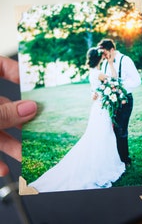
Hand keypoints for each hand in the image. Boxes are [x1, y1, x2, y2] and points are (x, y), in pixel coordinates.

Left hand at [0, 56, 36, 175]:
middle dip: (23, 120)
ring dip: (12, 144)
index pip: (1, 67)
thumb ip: (2, 112)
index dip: (18, 72)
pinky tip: (4, 168)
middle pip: (5, 105)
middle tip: (42, 126)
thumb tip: (31, 108)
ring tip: (27, 155)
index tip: (35, 86)